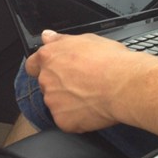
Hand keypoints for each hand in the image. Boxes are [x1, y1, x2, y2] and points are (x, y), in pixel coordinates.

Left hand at [25, 31, 157, 133]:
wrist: (125, 85)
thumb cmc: (110, 61)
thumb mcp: (86, 39)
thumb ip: (61, 40)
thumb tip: (47, 36)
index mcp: (49, 58)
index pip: (32, 64)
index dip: (42, 67)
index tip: (53, 70)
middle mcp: (46, 79)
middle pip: (46, 84)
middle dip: (59, 85)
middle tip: (81, 84)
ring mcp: (52, 101)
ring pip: (56, 103)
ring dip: (68, 102)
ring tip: (91, 96)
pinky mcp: (62, 120)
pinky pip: (66, 120)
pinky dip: (77, 118)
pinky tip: (92, 109)